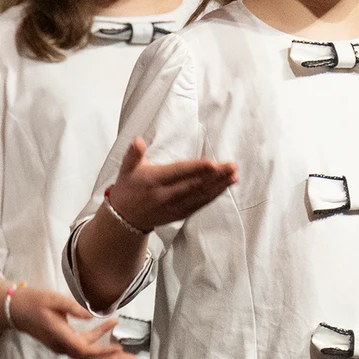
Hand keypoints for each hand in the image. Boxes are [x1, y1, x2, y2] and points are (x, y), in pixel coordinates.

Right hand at [8, 285, 138, 358]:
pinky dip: (99, 346)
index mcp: (60, 336)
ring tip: (128, 354)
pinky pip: (85, 349)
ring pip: (88, 357)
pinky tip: (111, 335)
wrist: (15, 310)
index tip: (118, 348)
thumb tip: (91, 315)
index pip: (84, 349)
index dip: (102, 351)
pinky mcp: (64, 343)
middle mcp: (62, 346)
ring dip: (108, 357)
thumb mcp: (53, 299)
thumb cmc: (33, 302)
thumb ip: (72, 307)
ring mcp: (63, 346)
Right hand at [105, 138, 238, 232]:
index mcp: (153, 181)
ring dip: (219, 186)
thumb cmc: (127, 189)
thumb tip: (138, 140)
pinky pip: (200, 204)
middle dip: (215, 176)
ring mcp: (174, 207)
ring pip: (200, 196)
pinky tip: (225, 187)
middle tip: (232, 166)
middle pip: (194, 185)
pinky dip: (214, 196)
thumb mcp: (125, 169)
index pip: (178, 173)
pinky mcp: (180, 214)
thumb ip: (133, 154)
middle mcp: (165, 195)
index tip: (212, 163)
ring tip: (234, 175)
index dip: (196, 169)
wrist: (124, 218)